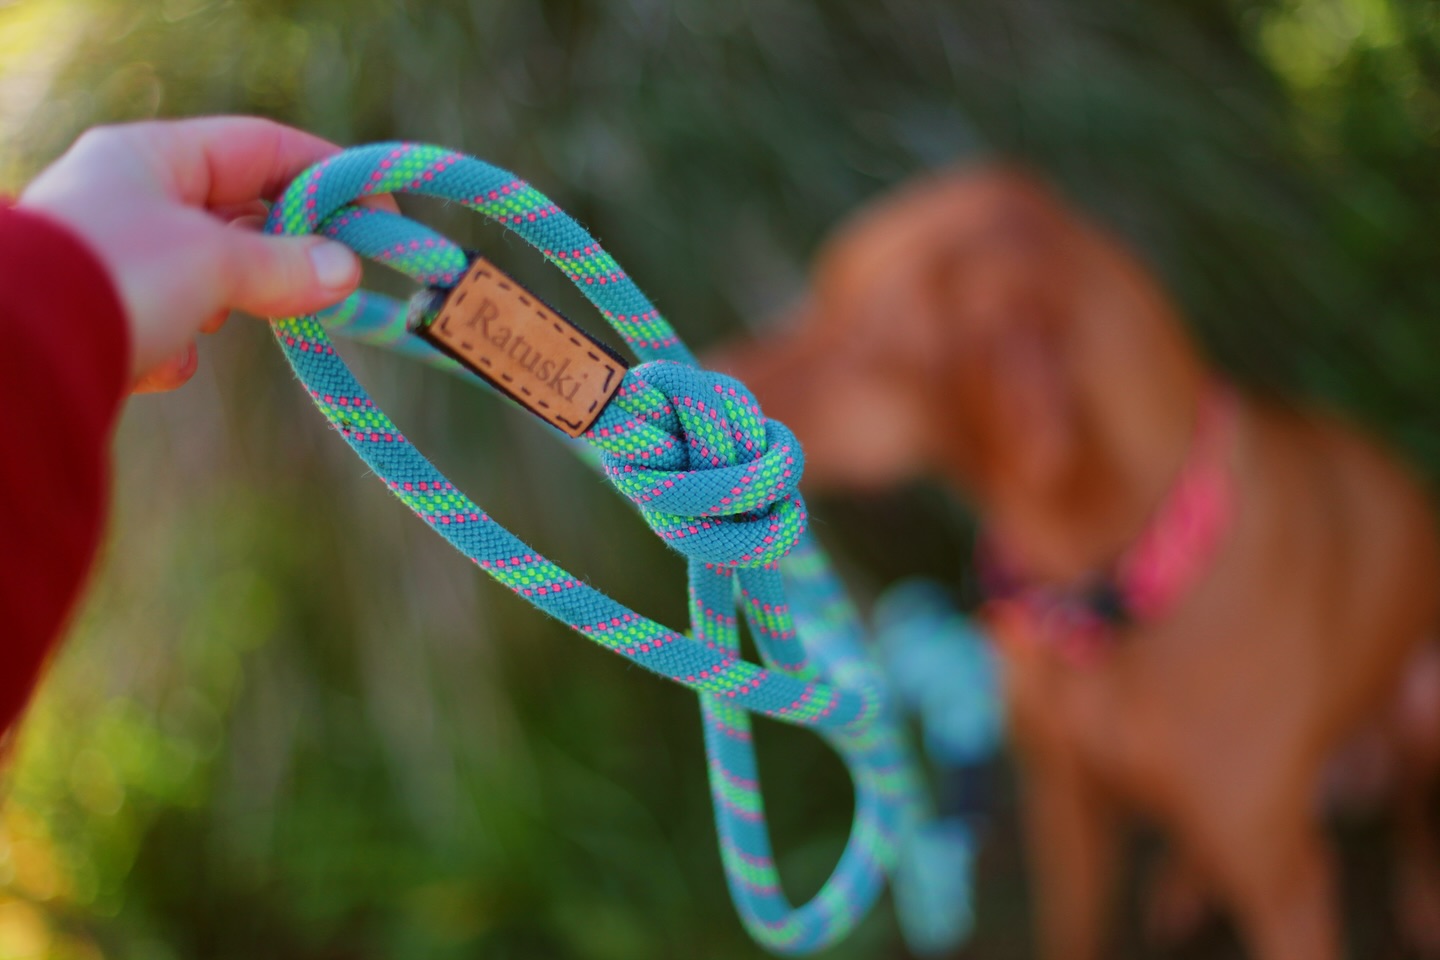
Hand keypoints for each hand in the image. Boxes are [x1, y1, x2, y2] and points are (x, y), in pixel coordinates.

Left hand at [19, 116, 368, 391]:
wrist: (19, 357)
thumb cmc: (117, 276)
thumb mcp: (217, 261)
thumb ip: (287, 264)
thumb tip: (346, 271)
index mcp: (150, 155)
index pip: (260, 146)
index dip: (327, 171)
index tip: (380, 208)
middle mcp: (126, 195)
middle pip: (238, 210)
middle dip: (286, 246)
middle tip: (341, 276)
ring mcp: (112, 256)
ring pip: (206, 271)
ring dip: (230, 300)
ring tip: (224, 320)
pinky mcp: (102, 317)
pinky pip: (167, 322)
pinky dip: (180, 343)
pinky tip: (166, 359)